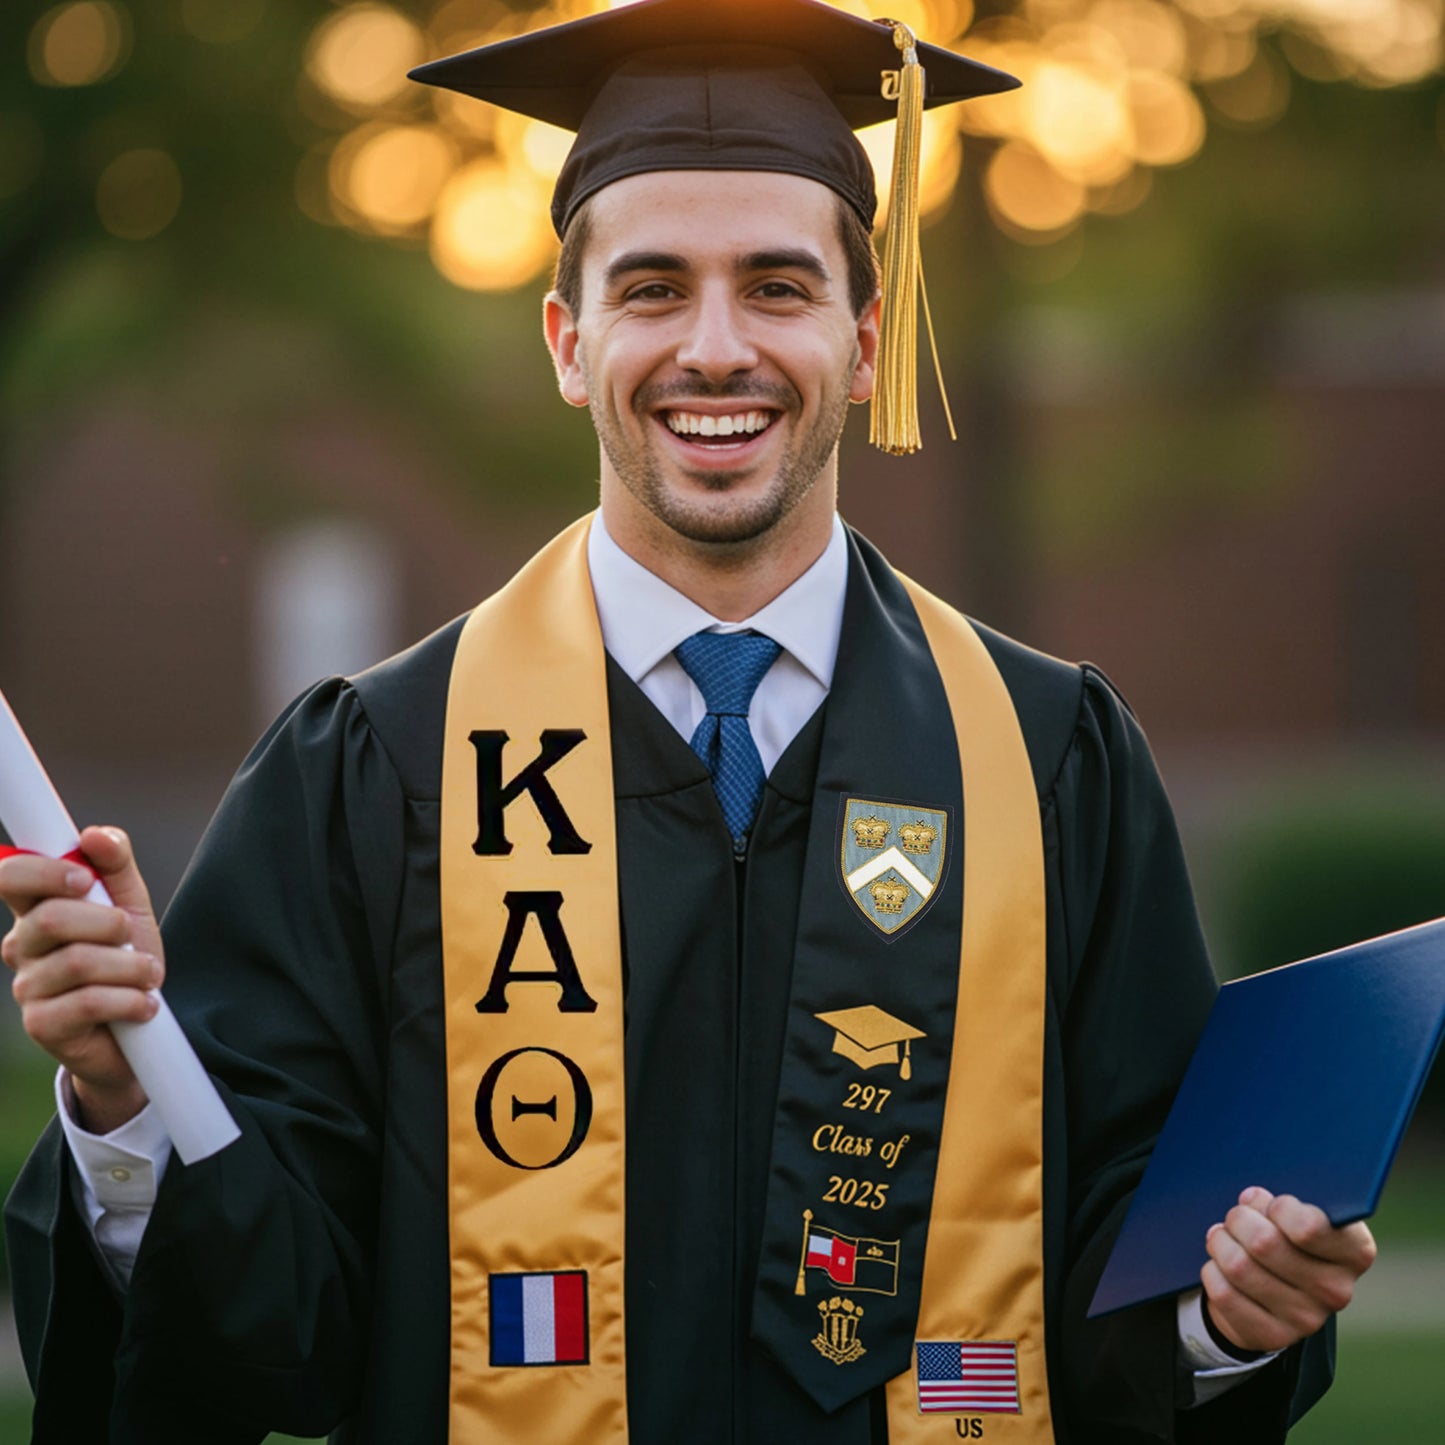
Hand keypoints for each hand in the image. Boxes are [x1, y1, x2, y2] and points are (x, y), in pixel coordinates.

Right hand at [0, 826, 162, 1131]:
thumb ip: (115, 865)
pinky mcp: (42, 1025)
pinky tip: (144, 1005)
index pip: (11, 876)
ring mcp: (28, 987)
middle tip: (132, 937)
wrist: (139, 1027)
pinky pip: (89, 1002)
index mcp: (36, 909)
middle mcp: (21, 945)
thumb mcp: (129, 905)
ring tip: (148, 976)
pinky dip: (130, 1000)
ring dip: (130, 966)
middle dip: (109, 924)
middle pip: (51, 918)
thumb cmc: (127, 958)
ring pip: (77, 961)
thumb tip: (96, 834)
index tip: (84, 878)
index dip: (43, 871)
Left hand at [1201, 1185, 1376, 1354]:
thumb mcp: (1294, 1211)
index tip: (1273, 1206)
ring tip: (1224, 1238)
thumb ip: (1280, 1202)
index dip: (1279, 1208)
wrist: (1277, 1290)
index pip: (1310, 1226)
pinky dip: (1213, 1271)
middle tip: (1237, 1218)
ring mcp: (1306, 1319)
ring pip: (1238, 1266)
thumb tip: (1253, 1200)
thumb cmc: (1287, 1235)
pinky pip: (1223, 1292)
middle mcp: (1337, 1290)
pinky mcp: (1273, 1336)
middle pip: (1264, 1242)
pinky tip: (1222, 1267)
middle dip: (1239, 1220)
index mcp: (1354, 1252)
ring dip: (1221, 1243)